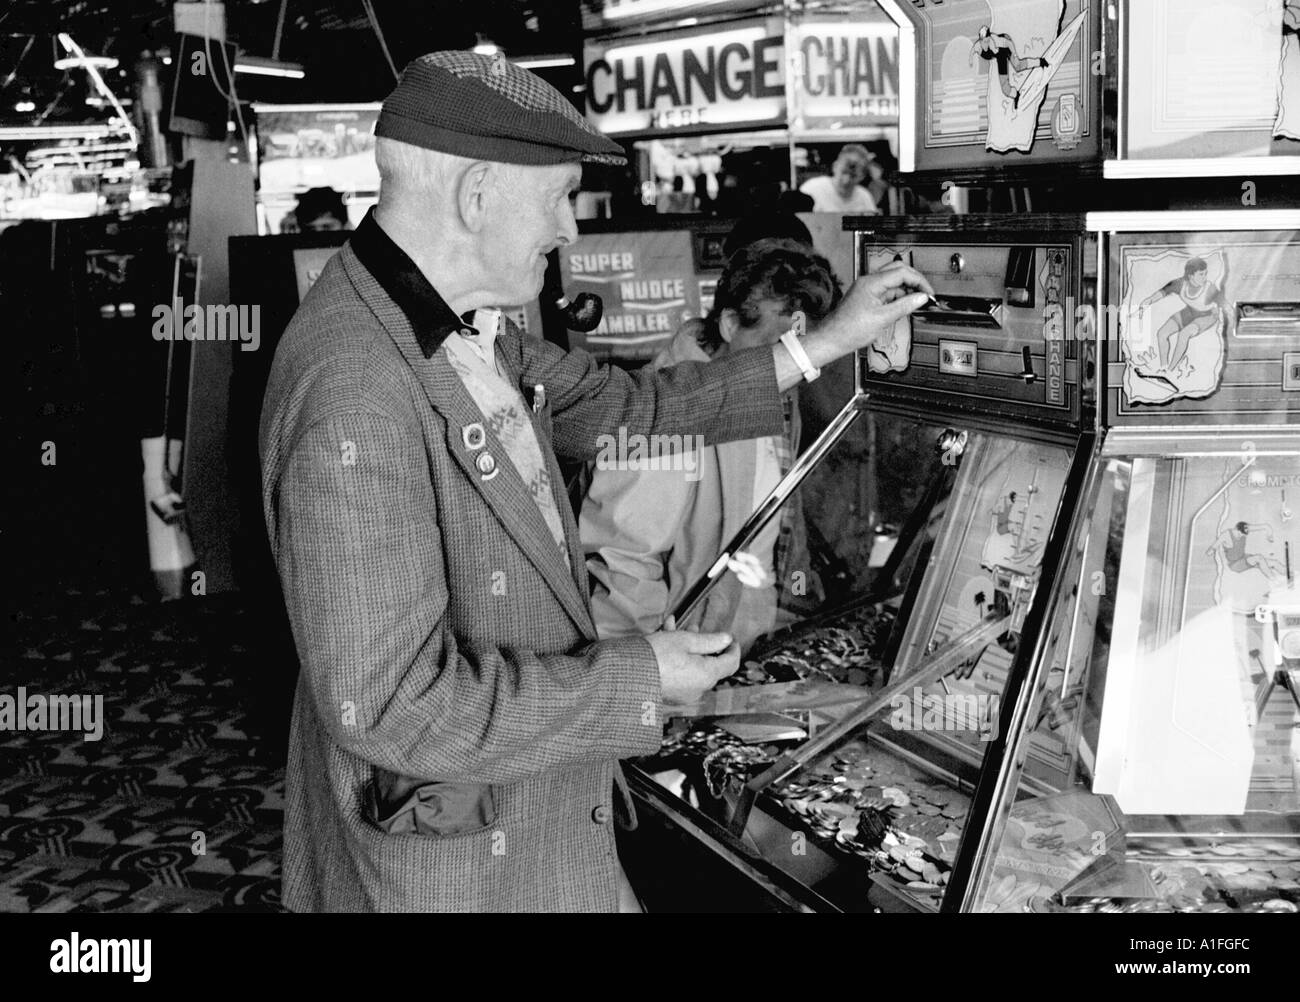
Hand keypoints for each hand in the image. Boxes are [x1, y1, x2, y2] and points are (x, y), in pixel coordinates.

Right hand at [646, 628, 739, 705]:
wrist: (628, 674)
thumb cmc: (656, 656)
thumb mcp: (685, 640)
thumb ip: (710, 640)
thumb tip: (726, 639)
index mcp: (707, 675)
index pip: (731, 663)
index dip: (733, 648)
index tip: (730, 638)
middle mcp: (699, 688)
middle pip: (710, 663)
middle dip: (703, 644)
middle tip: (695, 628)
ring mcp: (686, 692)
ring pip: (694, 666)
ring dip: (687, 647)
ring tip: (674, 628)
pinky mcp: (673, 693)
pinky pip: (682, 673)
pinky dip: (678, 658)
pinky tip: (665, 640)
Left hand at [788, 263, 932, 384]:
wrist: (832, 339)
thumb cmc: (849, 330)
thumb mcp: (882, 319)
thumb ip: (904, 306)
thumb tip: (921, 298)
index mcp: (871, 282)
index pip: (902, 272)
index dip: (919, 281)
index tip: (928, 293)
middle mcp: (869, 282)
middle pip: (898, 271)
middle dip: (914, 281)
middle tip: (925, 294)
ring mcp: (868, 289)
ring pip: (893, 282)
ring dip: (906, 290)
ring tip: (916, 304)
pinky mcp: (867, 297)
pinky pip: (887, 292)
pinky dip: (897, 298)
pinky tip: (903, 308)